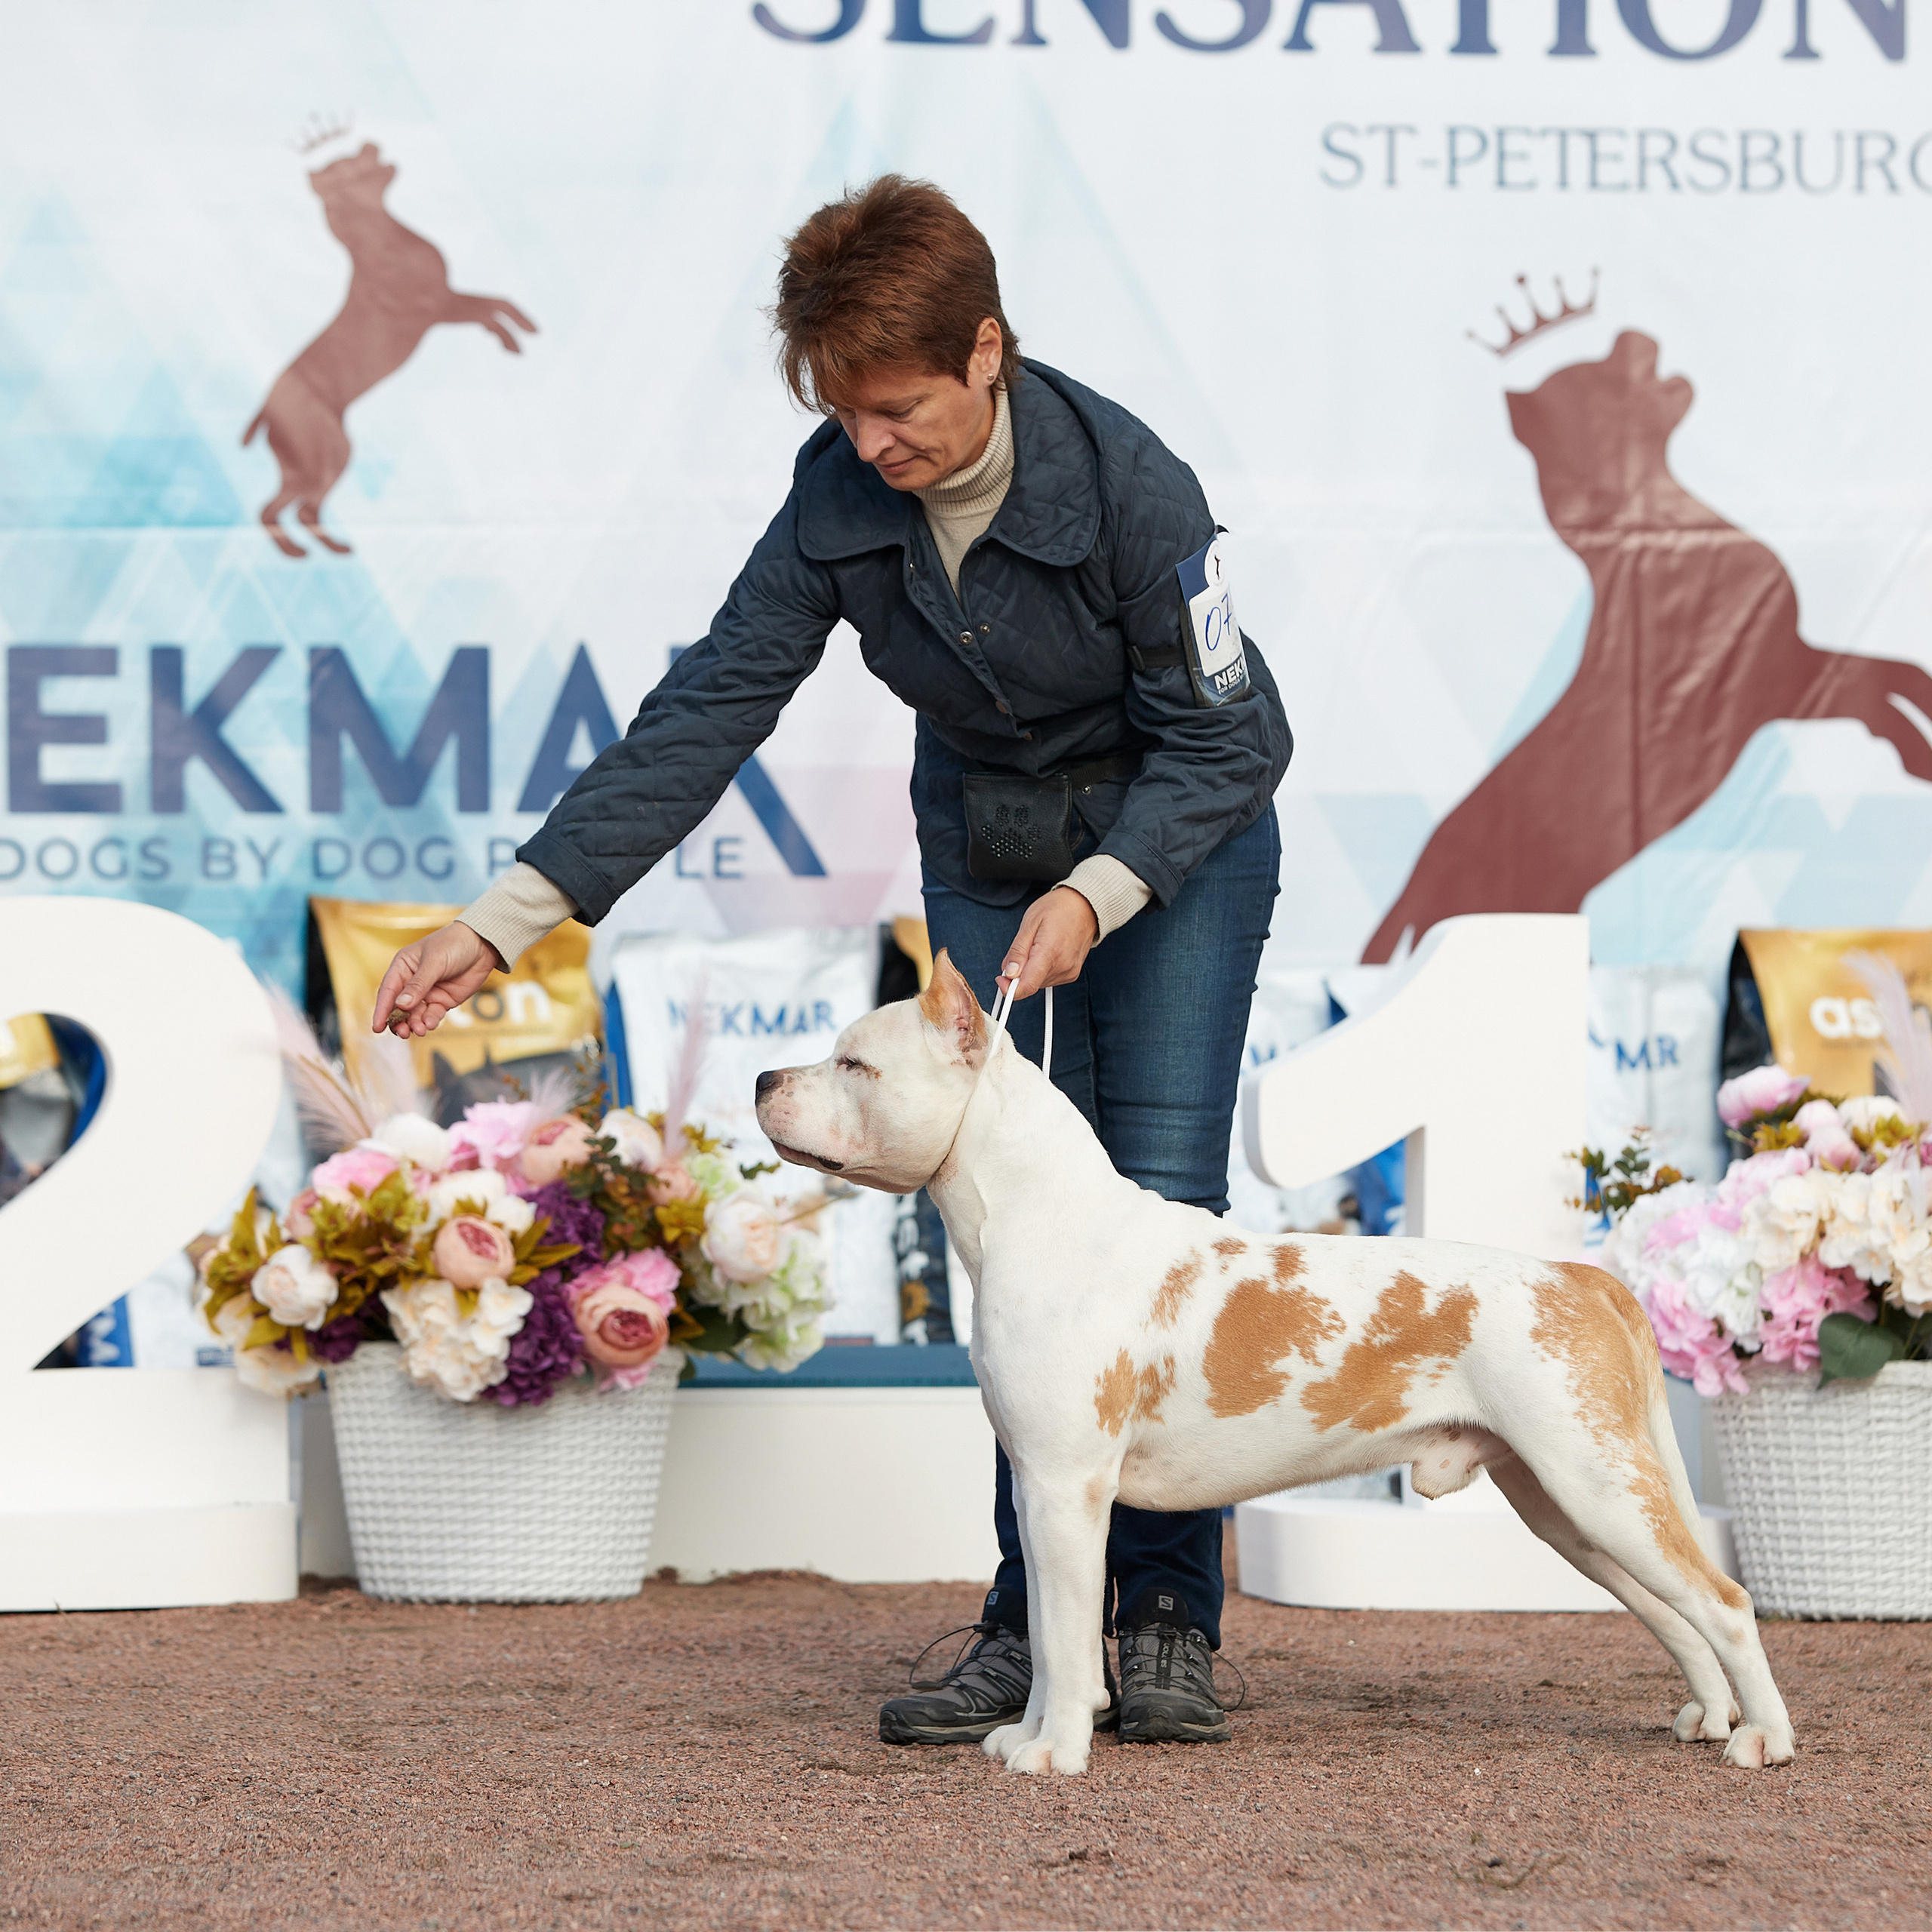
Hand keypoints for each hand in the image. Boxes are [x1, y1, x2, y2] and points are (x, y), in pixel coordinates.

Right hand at [371, 922, 500, 1038]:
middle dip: (399, 1021)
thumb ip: (418, 984)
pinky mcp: (443, 1000)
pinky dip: (430, 1021)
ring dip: (415, 1024)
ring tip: (419, 1030)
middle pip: (399, 1007)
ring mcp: (428, 993)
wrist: (482, 944)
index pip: (387, 991)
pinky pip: (432, 1015)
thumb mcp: (434, 962)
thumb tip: (401, 1005)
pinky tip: (430, 1024)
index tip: (377, 1028)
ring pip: (415, 1014)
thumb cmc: (453, 944)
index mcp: (402, 967)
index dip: (381, 1010)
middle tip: (402, 1033)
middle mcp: (411, 982)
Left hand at [996, 887, 1098, 1000]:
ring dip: (1031, 970)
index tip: (1002, 978)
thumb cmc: (1059, 908)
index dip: (1009, 988)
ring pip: (1038, 982)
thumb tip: (1009, 973)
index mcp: (1049, 953)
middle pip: (1030, 984)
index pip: (1027, 986)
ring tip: (1038, 946)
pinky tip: (1047, 952)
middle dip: (1019, 972)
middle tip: (1023, 948)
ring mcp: (1069, 972)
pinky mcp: (1072, 974)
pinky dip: (1041, 969)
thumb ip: (1018, 951)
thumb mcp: (1030, 922)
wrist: (1085, 906)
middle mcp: (1062, 966)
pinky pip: (1048, 979)